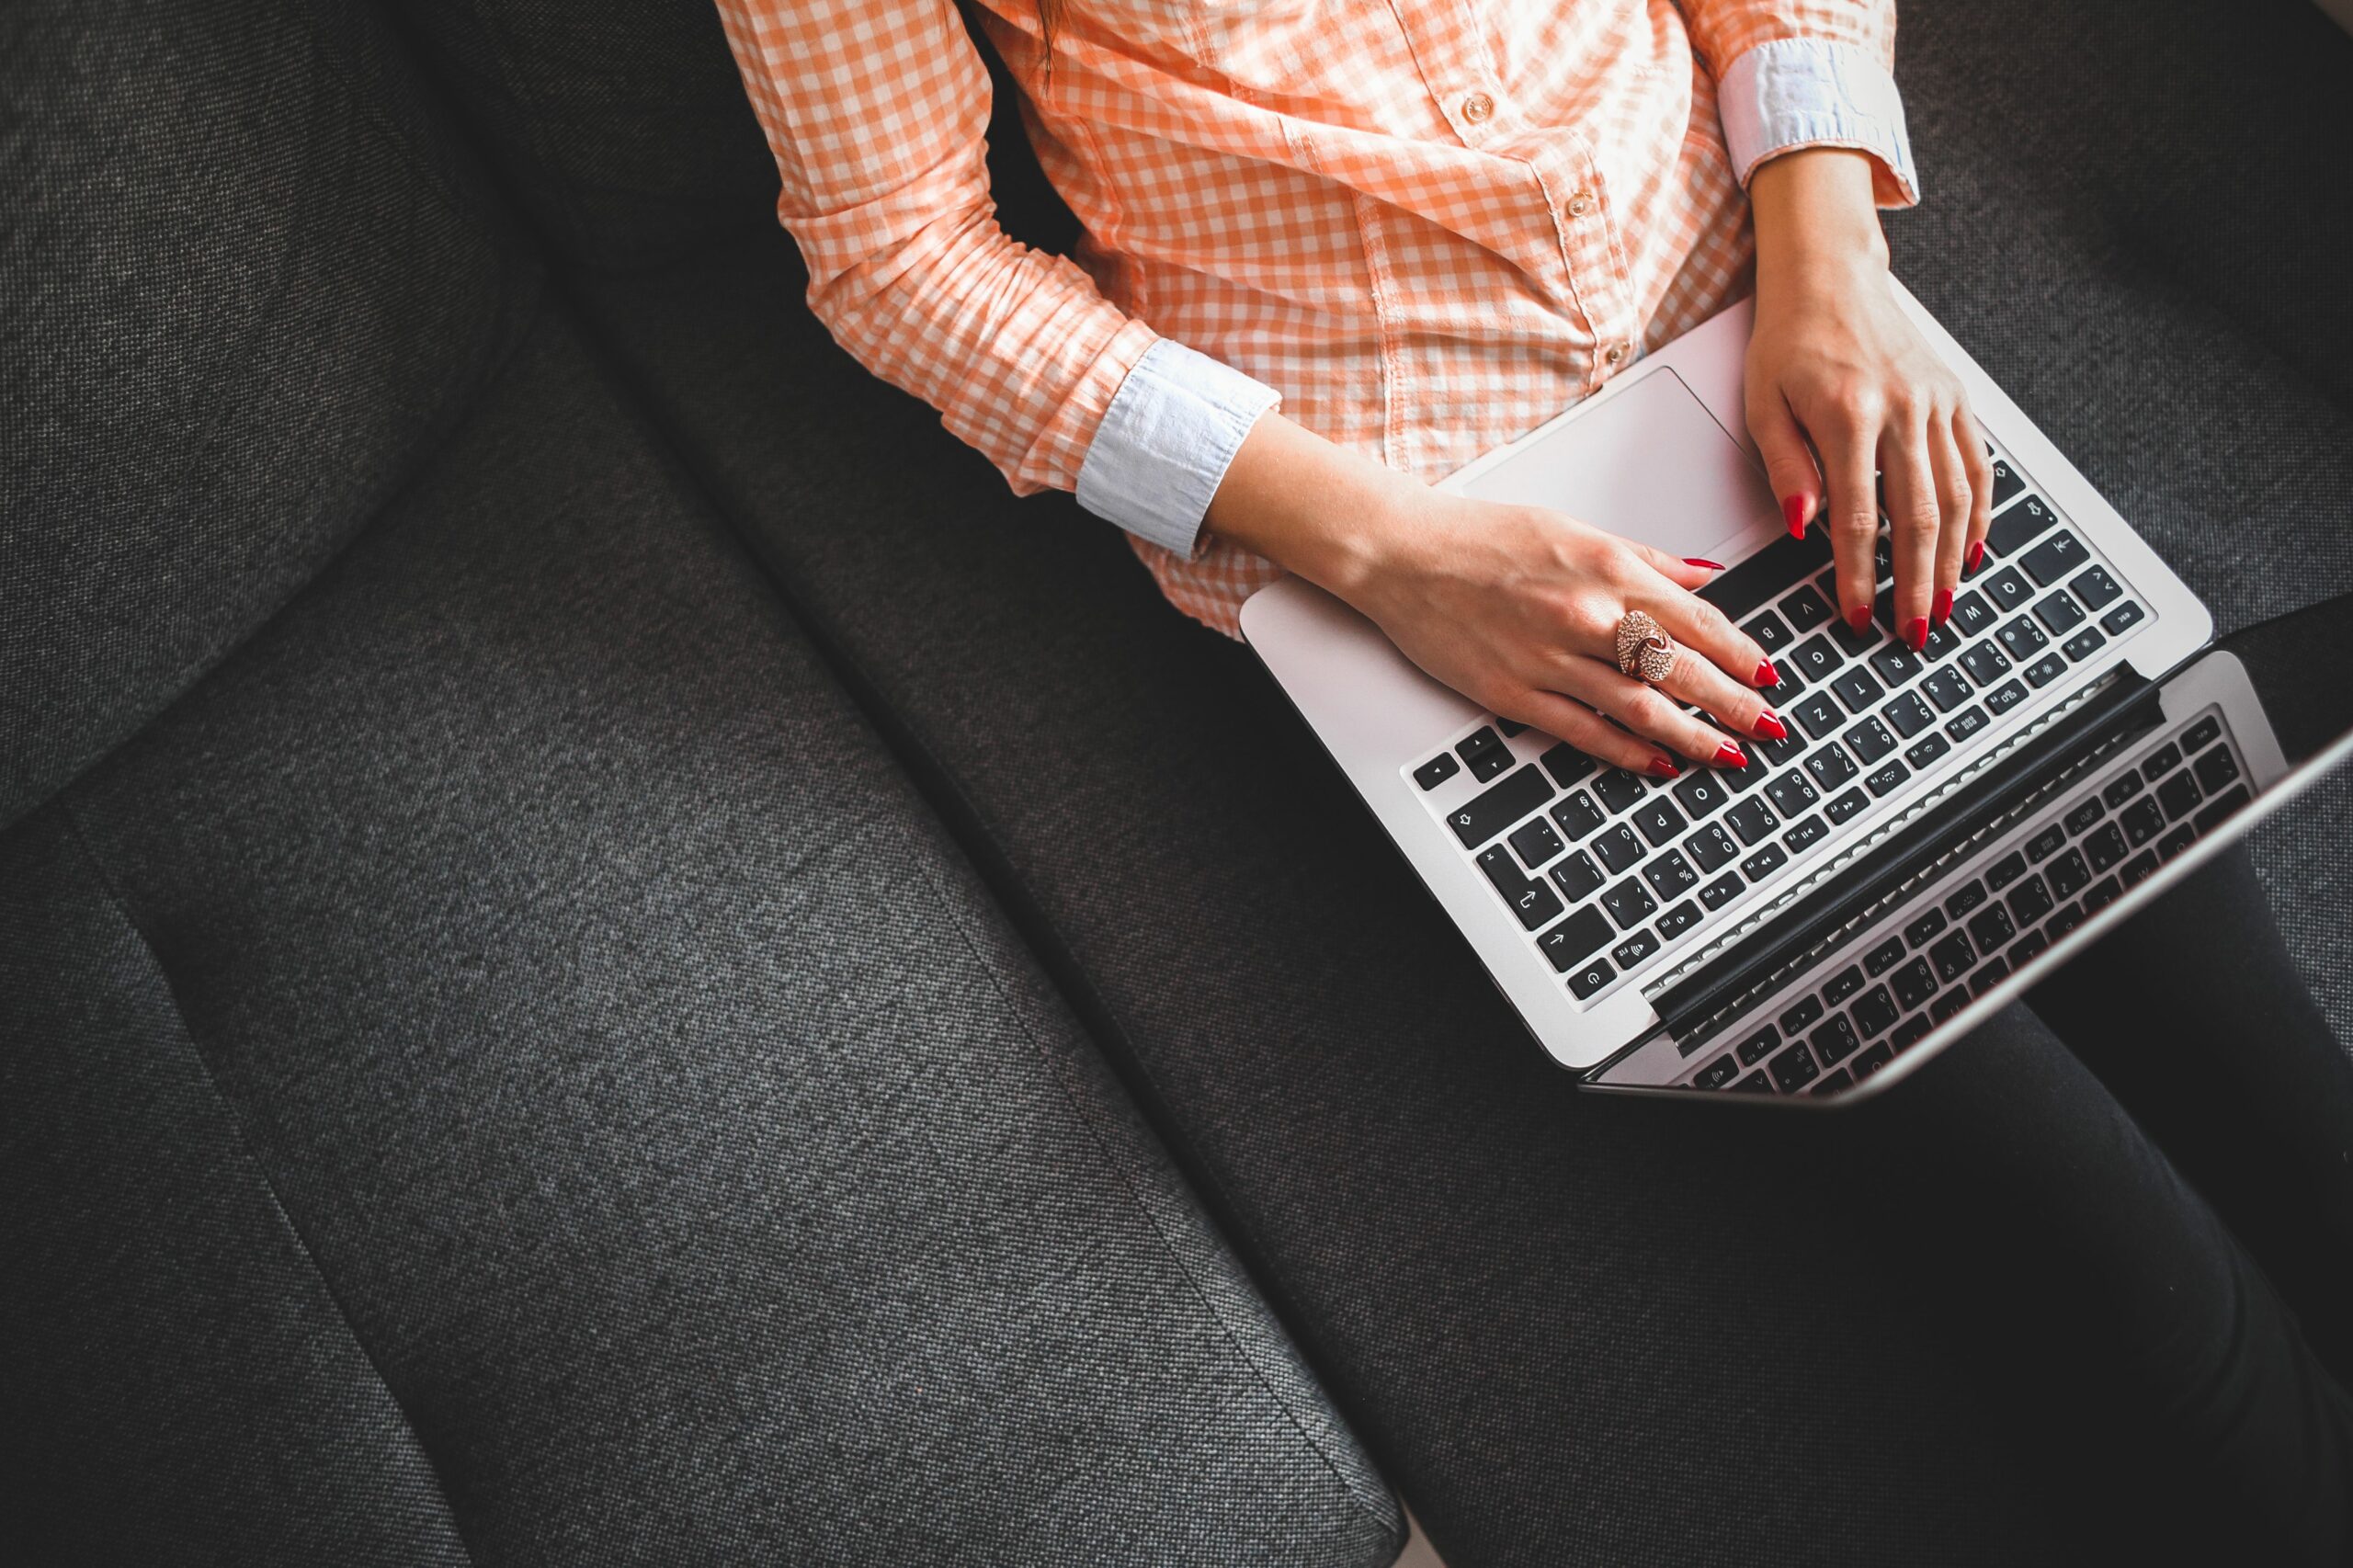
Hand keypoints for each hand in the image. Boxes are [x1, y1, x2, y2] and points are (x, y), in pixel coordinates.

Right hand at [1204, 415, 1785, 775]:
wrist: (1403, 554)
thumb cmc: (1480, 537)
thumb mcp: (1574, 529)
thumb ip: (1645, 558)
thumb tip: (1703, 577)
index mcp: (1607, 568)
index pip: (1696, 621)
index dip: (1741, 654)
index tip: (1769, 676)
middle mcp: (1586, 614)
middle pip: (1681, 670)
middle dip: (1734, 705)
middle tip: (1770, 728)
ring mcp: (1550, 659)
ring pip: (1641, 707)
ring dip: (1694, 736)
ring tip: (1729, 756)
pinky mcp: (1514, 692)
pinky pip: (1585, 731)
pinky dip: (1629, 751)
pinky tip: (1658, 763)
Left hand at [1746, 150, 1992, 648]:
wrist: (1830, 275)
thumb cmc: (1788, 340)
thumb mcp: (1763, 404)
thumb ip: (1786, 468)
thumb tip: (1803, 528)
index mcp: (1849, 415)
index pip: (1859, 518)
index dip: (1859, 575)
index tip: (1856, 614)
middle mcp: (1903, 409)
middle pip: (1919, 516)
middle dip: (1917, 583)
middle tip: (1914, 632)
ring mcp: (1936, 401)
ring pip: (1958, 496)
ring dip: (1953, 559)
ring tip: (1945, 605)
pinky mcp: (1955, 396)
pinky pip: (1977, 464)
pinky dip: (1979, 512)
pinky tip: (1971, 551)